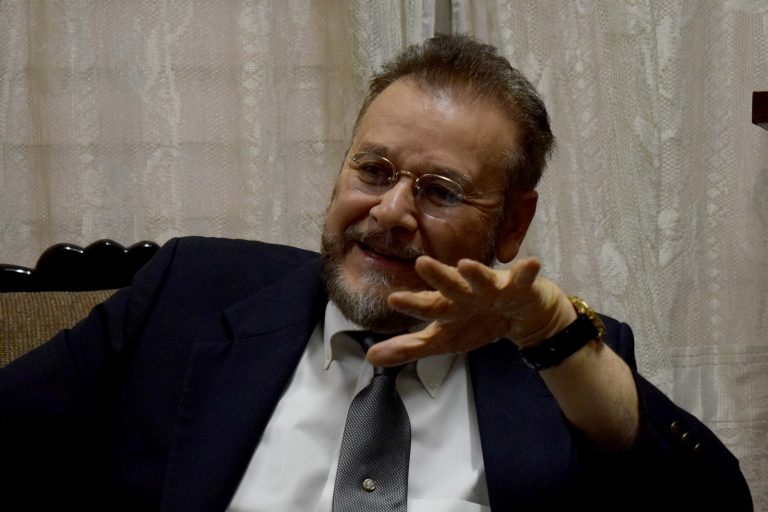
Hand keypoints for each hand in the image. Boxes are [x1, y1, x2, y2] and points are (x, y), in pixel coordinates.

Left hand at [366, 255, 576, 366]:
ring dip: (476, 273)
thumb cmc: (476, 322)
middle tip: (422, 264)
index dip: (412, 304)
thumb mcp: (443, 340)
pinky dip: (526, 271)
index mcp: (447, 305)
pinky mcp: (519, 286)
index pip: (427, 306)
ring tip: (466, 264)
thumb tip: (371, 358)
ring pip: (483, 279)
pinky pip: (523, 278)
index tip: (392, 299)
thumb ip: (409, 348)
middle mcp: (466, 292)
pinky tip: (530, 263)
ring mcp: (492, 287)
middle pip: (450, 285)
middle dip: (439, 276)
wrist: (520, 316)